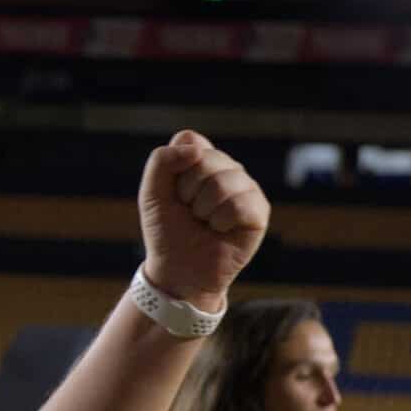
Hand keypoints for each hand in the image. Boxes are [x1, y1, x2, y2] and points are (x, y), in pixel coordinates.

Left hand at [137, 131, 269, 310]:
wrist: (178, 270)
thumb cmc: (166, 231)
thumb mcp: (151, 194)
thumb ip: (162, 161)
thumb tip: (196, 150)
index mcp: (202, 159)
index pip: (190, 140)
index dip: (174, 168)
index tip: (173, 192)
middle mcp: (227, 168)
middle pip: (205, 159)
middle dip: (186, 191)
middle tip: (189, 211)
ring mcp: (246, 187)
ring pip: (222, 182)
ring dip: (202, 209)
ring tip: (204, 222)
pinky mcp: (259, 210)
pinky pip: (239, 204)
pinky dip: (220, 221)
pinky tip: (220, 230)